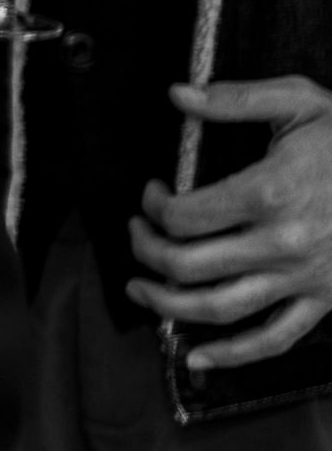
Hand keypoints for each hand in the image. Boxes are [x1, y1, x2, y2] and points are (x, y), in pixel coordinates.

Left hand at [130, 76, 331, 368]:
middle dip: (146, 253)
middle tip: (137, 237)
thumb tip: (178, 93)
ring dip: (167, 305)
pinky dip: (231, 356)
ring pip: (217, 308)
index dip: (152, 207)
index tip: (152, 195)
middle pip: (186, 265)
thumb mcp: (302, 103)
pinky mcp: (323, 301)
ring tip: (141, 290)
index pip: (182, 215)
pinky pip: (272, 339)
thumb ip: (236, 99)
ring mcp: (303, 277)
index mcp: (270, 192)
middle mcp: (282, 242)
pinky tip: (198, 357)